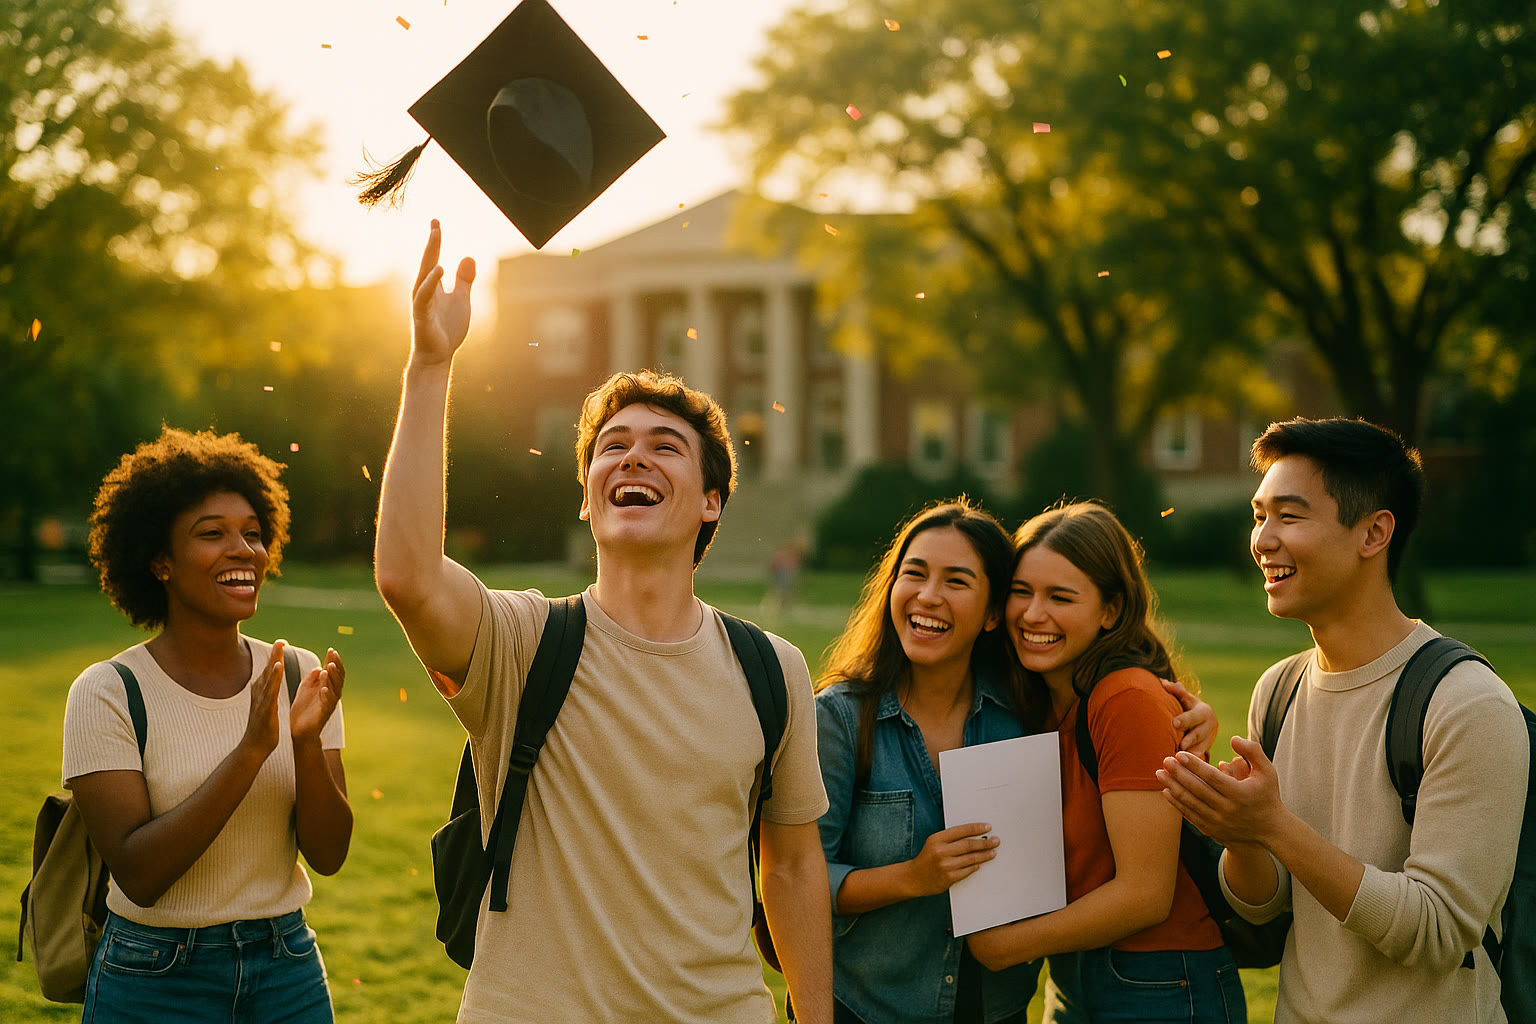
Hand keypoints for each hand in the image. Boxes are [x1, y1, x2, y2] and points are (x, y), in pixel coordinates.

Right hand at [242, 640, 284, 757]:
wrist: (254, 747)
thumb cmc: (262, 727)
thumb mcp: (266, 705)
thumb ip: (267, 692)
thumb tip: (266, 681)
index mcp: (261, 692)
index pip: (269, 671)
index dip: (274, 658)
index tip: (281, 644)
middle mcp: (259, 693)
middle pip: (267, 670)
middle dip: (274, 655)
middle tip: (281, 640)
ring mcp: (261, 700)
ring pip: (268, 677)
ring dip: (274, 661)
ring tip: (279, 648)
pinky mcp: (265, 707)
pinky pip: (270, 689)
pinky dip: (273, 677)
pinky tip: (278, 667)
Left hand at [291, 647, 344, 742]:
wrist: (299, 731)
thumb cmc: (303, 710)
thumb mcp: (306, 689)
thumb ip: (312, 678)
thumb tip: (319, 666)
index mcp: (327, 687)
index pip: (334, 671)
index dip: (334, 661)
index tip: (331, 649)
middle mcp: (332, 694)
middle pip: (338, 677)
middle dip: (336, 665)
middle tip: (332, 655)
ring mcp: (329, 704)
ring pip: (335, 688)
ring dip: (332, 677)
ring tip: (329, 667)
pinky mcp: (324, 714)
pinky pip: (328, 703)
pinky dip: (326, 695)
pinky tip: (323, 688)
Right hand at [411, 219, 474, 365]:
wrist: (437, 356)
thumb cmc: (446, 329)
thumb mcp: (461, 299)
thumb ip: (464, 279)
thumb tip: (468, 256)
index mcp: (433, 286)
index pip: (433, 258)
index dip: (435, 241)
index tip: (436, 222)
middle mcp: (425, 291)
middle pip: (428, 261)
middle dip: (432, 242)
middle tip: (436, 222)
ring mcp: (422, 303)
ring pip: (424, 275)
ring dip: (430, 255)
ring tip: (436, 236)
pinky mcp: (422, 317)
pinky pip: (424, 297)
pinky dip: (430, 282)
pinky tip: (439, 269)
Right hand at [908, 822, 998, 895]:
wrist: (913, 878)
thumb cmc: (926, 858)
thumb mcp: (934, 842)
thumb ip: (950, 839)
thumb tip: (973, 836)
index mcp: (937, 839)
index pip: (961, 831)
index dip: (976, 828)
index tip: (987, 827)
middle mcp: (941, 851)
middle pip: (969, 845)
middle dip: (985, 842)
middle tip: (995, 841)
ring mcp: (945, 865)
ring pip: (971, 859)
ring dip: (984, 855)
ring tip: (993, 852)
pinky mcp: (949, 878)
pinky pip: (967, 871)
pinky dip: (975, 866)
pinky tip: (980, 864)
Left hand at [1157, 737, 1285, 848]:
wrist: (1270, 830)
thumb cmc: (1267, 795)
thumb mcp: (1267, 771)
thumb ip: (1253, 751)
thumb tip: (1233, 738)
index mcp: (1240, 794)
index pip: (1212, 777)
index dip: (1194, 765)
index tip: (1179, 754)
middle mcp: (1228, 810)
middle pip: (1197, 790)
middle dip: (1178, 774)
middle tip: (1165, 760)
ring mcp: (1219, 822)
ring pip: (1190, 803)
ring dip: (1173, 788)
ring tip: (1160, 773)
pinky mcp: (1212, 830)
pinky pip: (1190, 815)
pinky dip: (1177, 803)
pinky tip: (1167, 791)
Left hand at [1161, 677, 1216, 754]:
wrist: (1204, 721)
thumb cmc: (1188, 707)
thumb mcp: (1185, 699)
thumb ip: (1176, 692)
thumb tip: (1162, 682)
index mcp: (1203, 711)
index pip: (1194, 715)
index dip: (1185, 719)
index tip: (1174, 723)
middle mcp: (1210, 724)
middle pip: (1199, 732)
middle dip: (1190, 738)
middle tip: (1181, 745)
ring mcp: (1211, 738)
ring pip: (1203, 746)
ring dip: (1193, 752)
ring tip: (1182, 758)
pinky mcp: (1209, 748)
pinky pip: (1203, 756)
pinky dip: (1195, 761)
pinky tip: (1187, 767)